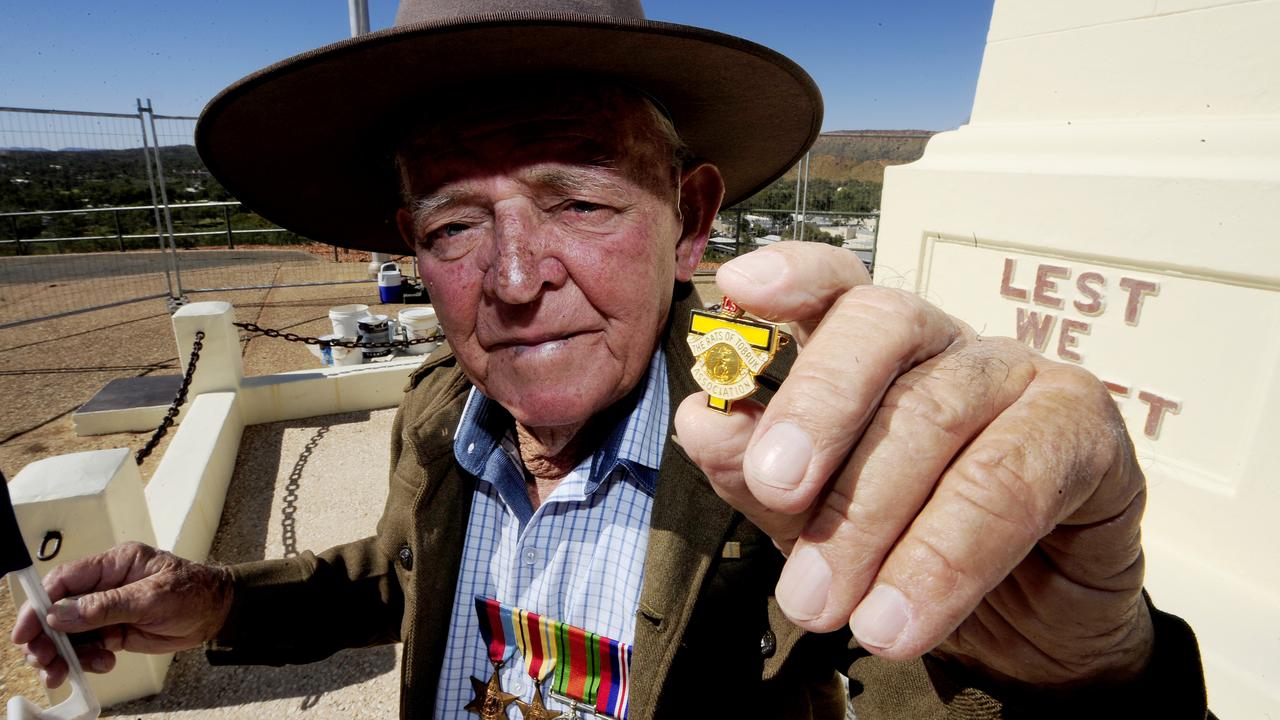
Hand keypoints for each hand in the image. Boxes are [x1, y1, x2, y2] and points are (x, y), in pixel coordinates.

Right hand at [11, 541, 233, 687]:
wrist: (218, 613)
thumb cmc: (194, 592)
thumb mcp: (152, 598)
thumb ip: (105, 607)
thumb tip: (58, 614)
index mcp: (114, 564)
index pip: (64, 580)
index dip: (39, 604)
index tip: (26, 631)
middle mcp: (106, 585)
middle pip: (59, 609)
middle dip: (45, 637)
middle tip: (42, 660)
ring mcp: (108, 609)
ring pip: (69, 632)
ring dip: (61, 654)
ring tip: (61, 674)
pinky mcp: (114, 630)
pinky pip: (87, 646)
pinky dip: (85, 660)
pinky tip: (99, 666)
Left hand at [674, 242, 1152, 686]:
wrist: (1026, 633)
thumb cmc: (909, 551)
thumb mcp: (813, 518)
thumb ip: (758, 471)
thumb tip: (704, 420)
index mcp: (878, 350)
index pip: (839, 284)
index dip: (794, 275)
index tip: (744, 286)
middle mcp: (949, 345)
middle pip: (882, 328)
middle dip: (816, 410)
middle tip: (773, 492)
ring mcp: (1024, 376)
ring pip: (938, 414)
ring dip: (868, 520)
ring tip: (820, 604)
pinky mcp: (1087, 433)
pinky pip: (1015, 479)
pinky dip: (947, 556)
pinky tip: (901, 616)